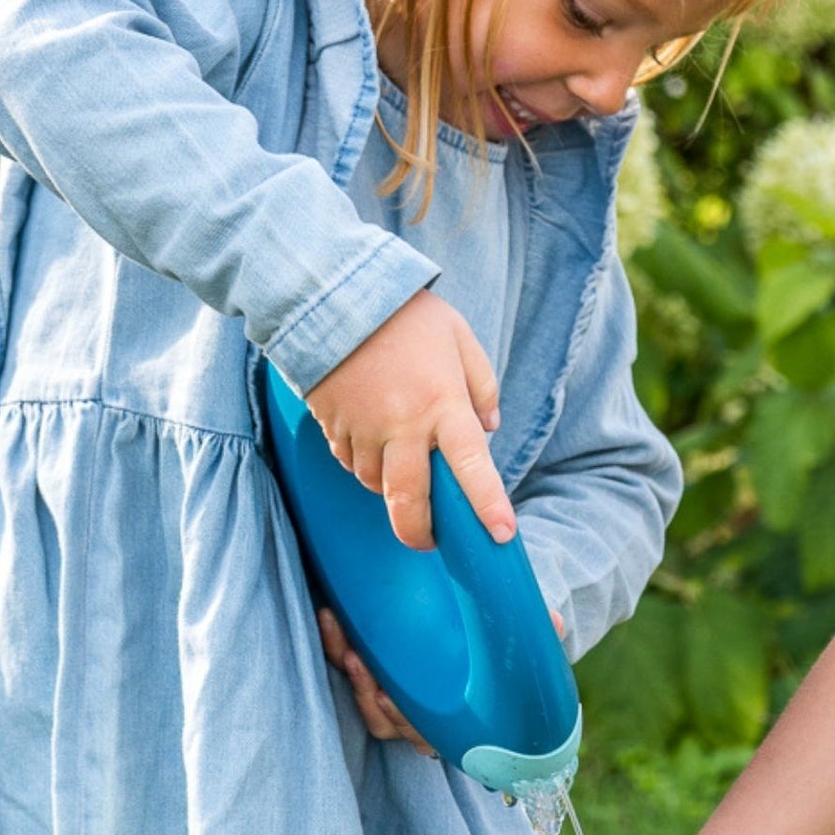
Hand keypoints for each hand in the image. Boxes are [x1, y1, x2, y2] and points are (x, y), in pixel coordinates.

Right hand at [307, 290, 513, 549]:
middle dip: (420, 534)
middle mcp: (403, 425)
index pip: (472, 466)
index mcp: (443, 404)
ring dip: (391, 488)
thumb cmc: (406, 315)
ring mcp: (364, 430)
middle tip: (429, 541)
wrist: (333, 293)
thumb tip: (489, 427)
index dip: (488, 505)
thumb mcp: (458, 337)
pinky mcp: (333, 427)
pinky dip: (364, 463)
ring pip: (377, 485)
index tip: (502, 535)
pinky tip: (371, 438)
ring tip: (401, 463)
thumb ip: (481, 384)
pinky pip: (351, 463)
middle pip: (410, 503)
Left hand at [318, 605, 562, 755]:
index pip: (426, 734)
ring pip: (366, 702)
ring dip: (349, 674)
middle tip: (356, 659)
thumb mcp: (524, 644)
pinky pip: (352, 674)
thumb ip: (538, 634)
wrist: (485, 634)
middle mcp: (426, 722)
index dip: (404, 720)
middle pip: (387, 721)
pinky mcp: (378, 676)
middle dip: (367, 693)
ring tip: (339, 637)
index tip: (391, 697)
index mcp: (459, 724)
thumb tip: (554, 622)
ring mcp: (399, 703)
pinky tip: (330, 620)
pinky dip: (336, 650)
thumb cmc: (504, 650)